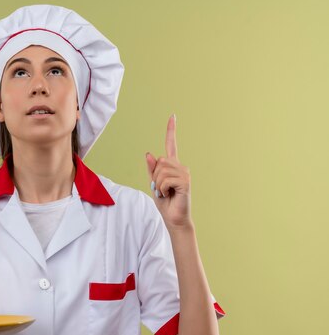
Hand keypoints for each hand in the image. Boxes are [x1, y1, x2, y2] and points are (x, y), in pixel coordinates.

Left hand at [145, 114, 192, 230]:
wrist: (173, 218)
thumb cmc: (165, 202)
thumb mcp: (153, 184)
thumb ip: (151, 170)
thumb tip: (149, 153)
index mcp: (172, 166)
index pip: (171, 145)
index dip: (171, 130)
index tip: (172, 116)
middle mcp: (180, 167)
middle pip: (160, 161)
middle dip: (154, 177)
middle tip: (161, 189)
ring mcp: (184, 173)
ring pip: (161, 170)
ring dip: (158, 184)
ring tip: (165, 193)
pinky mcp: (185, 182)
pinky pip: (166, 179)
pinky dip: (162, 189)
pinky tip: (168, 194)